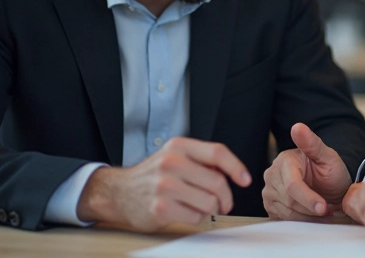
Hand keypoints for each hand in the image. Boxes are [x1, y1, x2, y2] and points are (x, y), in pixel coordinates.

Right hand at [76, 137, 250, 231]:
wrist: (118, 192)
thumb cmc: (153, 175)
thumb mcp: (174, 156)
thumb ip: (201, 160)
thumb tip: (236, 173)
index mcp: (179, 146)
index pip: (217, 152)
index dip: (236, 167)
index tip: (245, 180)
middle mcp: (171, 162)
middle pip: (217, 182)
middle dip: (225, 197)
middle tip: (223, 204)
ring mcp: (165, 185)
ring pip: (209, 202)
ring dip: (210, 209)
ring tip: (199, 206)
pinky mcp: (161, 207)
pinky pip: (195, 217)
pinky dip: (196, 218)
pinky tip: (184, 212)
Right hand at [262, 123, 350, 219]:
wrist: (330, 185)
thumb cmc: (331, 170)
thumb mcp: (327, 156)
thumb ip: (312, 143)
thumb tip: (297, 127)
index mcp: (284, 160)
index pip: (292, 185)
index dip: (309, 198)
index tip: (324, 207)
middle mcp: (272, 175)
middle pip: (290, 201)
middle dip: (312, 208)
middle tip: (329, 207)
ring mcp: (269, 191)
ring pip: (288, 212)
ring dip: (309, 215)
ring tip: (323, 208)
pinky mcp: (270, 206)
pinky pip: (284, 219)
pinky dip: (301, 219)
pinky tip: (311, 212)